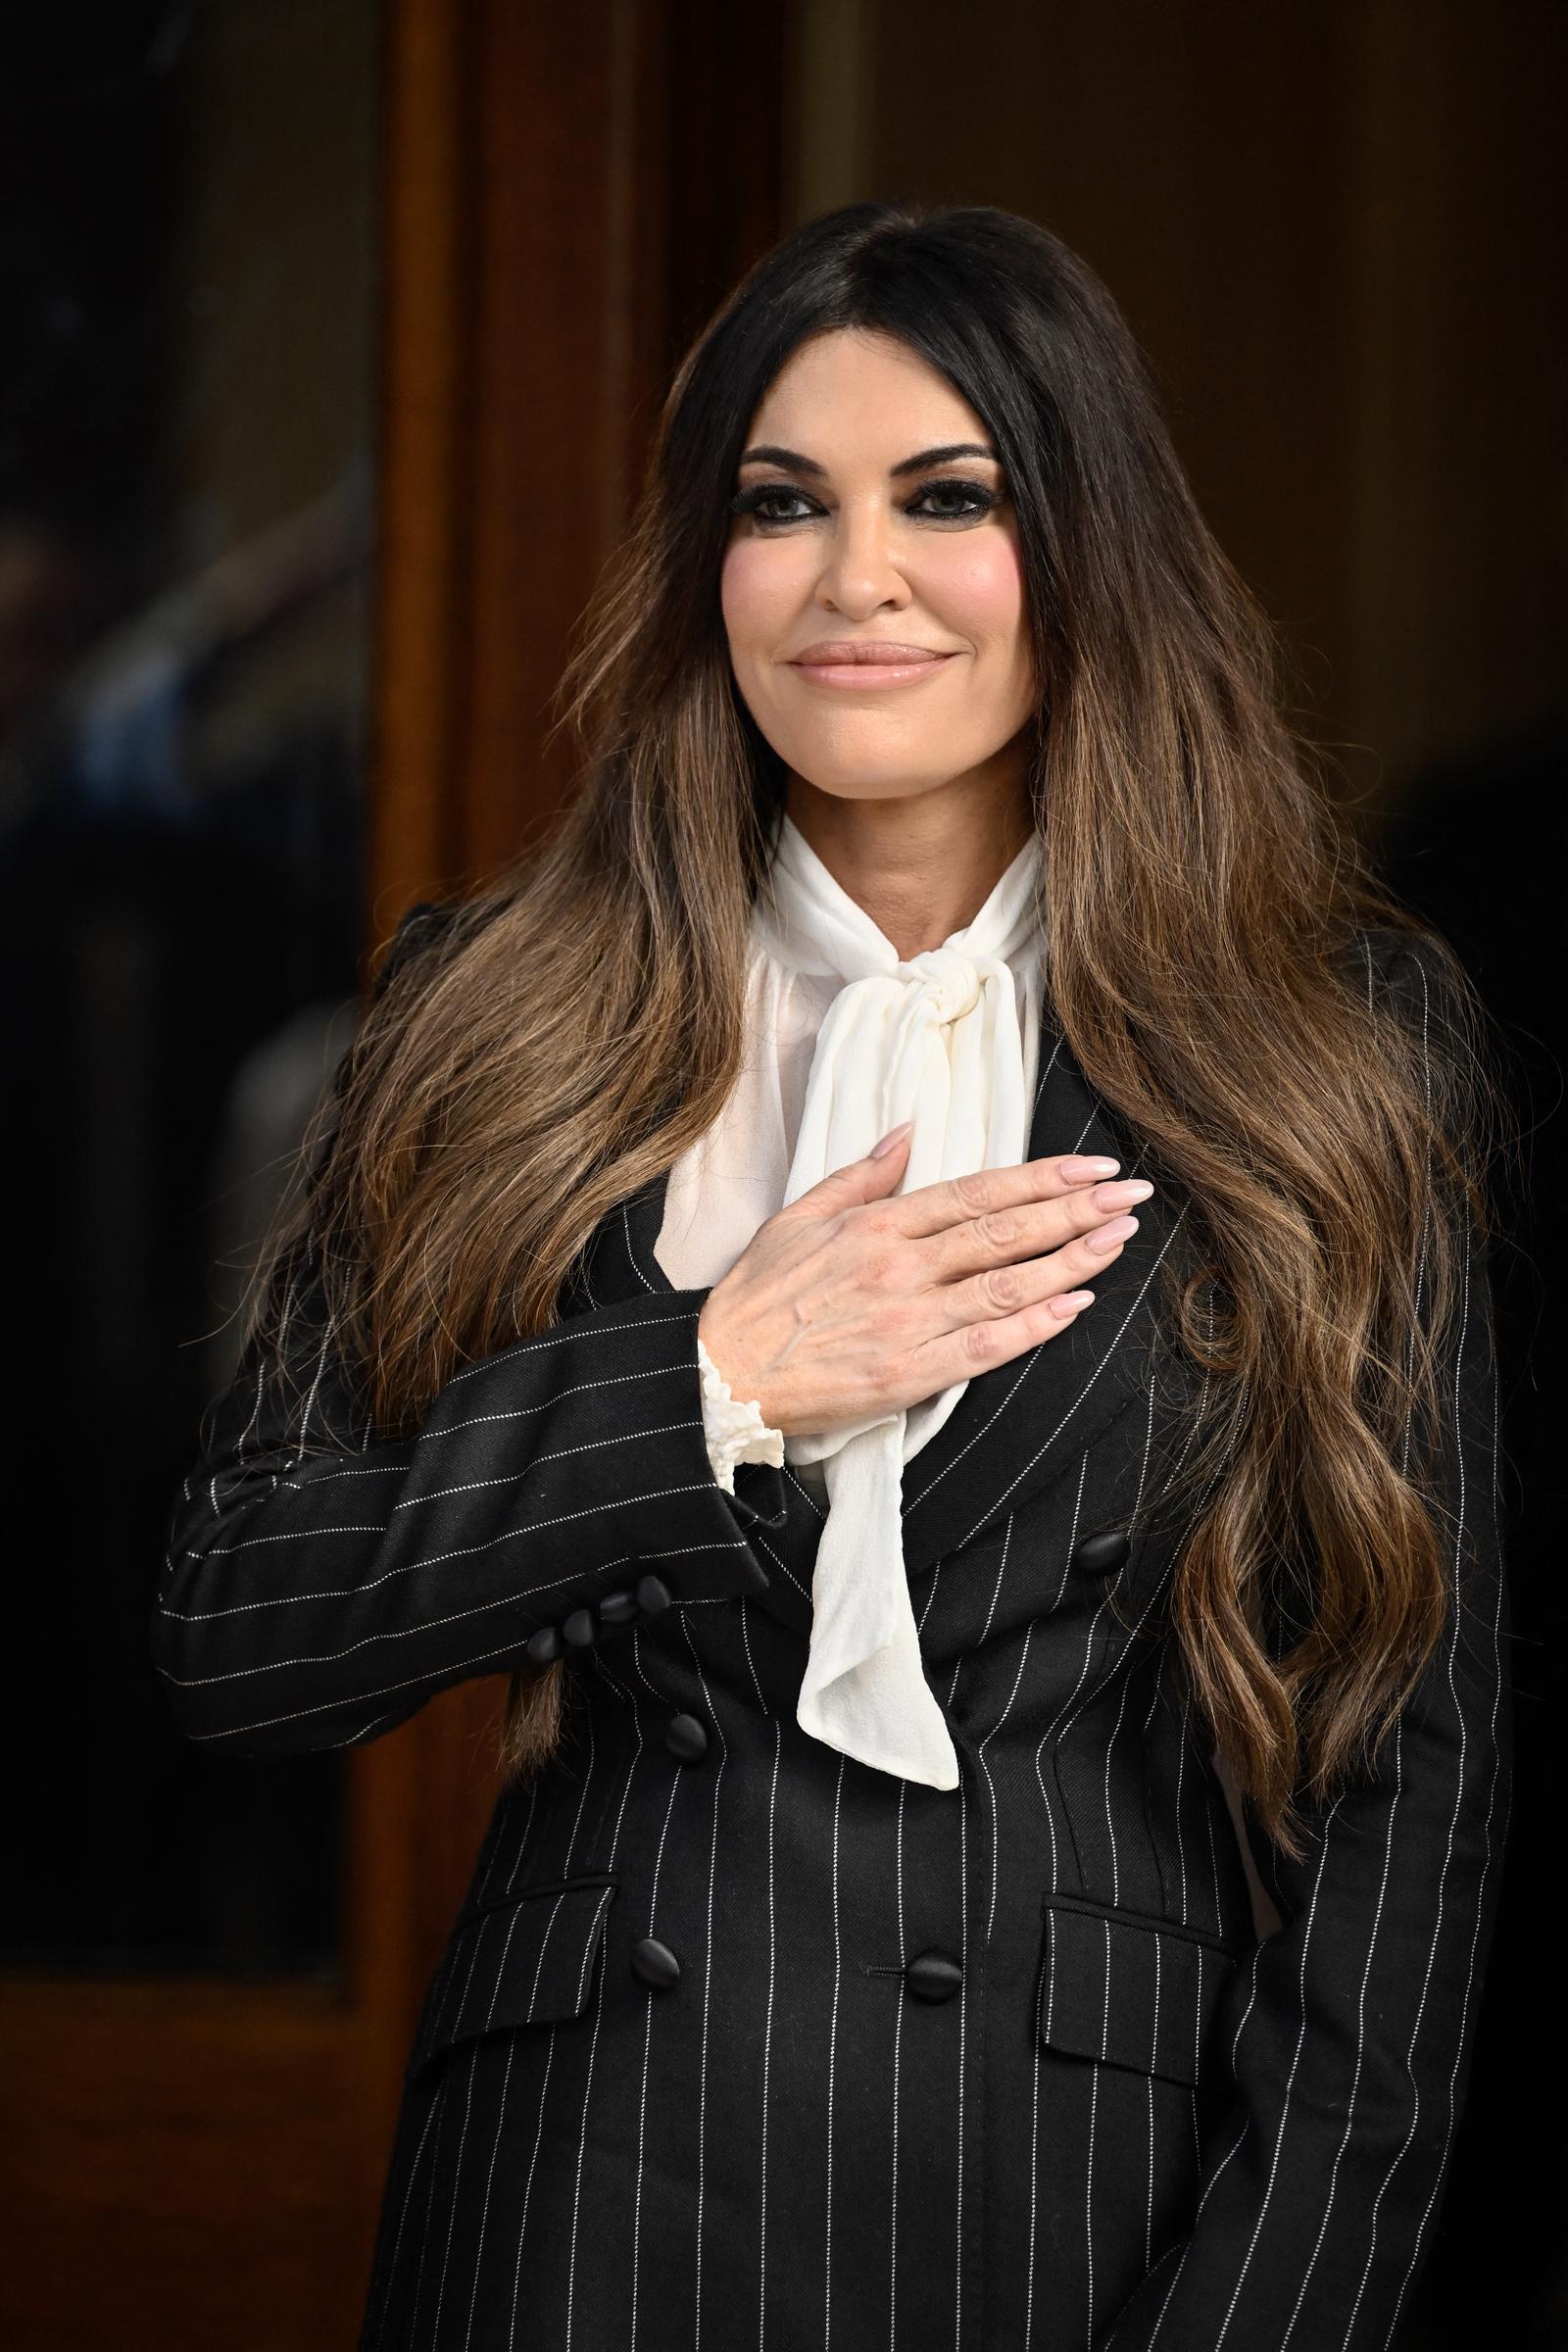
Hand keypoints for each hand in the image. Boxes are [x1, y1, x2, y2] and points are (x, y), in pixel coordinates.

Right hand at [696, 1125, 1150, 1437]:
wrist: (719, 1374)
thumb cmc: (754, 1299)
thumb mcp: (798, 1217)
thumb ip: (862, 1176)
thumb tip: (909, 1133)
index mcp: (877, 1225)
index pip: (977, 1193)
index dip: (1041, 1179)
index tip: (1090, 1166)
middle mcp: (900, 1267)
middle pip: (1005, 1232)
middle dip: (1075, 1210)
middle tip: (1129, 1193)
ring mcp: (908, 1321)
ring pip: (1006, 1285)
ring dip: (1071, 1261)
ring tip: (1119, 1238)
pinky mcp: (908, 1374)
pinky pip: (985, 1347)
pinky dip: (1034, 1325)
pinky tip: (1075, 1306)